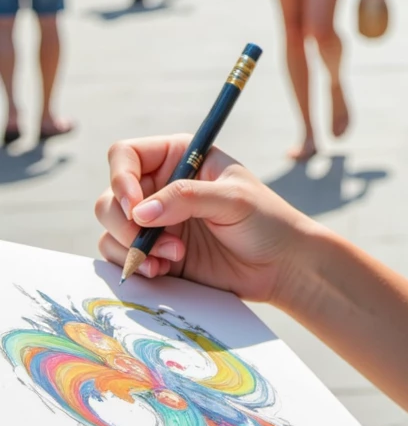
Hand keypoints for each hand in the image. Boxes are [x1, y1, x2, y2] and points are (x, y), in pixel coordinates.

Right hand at [95, 138, 310, 306]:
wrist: (280, 265)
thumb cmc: (265, 220)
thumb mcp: (232, 199)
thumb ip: (186, 198)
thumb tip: (139, 211)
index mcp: (179, 157)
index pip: (126, 155)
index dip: (121, 178)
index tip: (135, 208)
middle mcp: (161, 186)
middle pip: (110, 196)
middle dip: (125, 223)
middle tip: (157, 242)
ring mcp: (156, 221)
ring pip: (111, 228)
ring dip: (133, 247)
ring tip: (173, 258)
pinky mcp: (156, 253)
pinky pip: (121, 256)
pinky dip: (134, 264)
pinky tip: (163, 270)